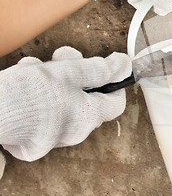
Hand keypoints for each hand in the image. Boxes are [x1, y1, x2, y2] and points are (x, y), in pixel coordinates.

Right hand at [0, 47, 131, 160]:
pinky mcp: (29, 138)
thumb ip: (99, 70)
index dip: (113, 82)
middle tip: (60, 57)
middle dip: (75, 72)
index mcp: (86, 118)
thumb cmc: (27, 94)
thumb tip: (125, 66)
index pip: (115, 103)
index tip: (105, 66)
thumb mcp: (68, 73)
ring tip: (34, 68)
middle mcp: (72, 133)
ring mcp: (49, 138)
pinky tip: (22, 81)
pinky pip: (41, 111)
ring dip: (52, 79)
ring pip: (61, 100)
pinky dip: (35, 94)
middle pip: (86, 98)